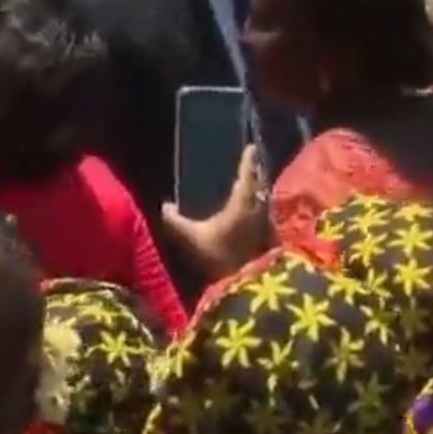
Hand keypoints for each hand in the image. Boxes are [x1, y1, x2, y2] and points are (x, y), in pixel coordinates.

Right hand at [160, 145, 269, 280]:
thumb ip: (176, 223)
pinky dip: (261, 208)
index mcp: (240, 205)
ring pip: (263, 202)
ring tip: (255, 183)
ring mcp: (265, 226)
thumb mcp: (191, 239)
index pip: (246, 178)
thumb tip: (164, 206)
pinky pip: (265, 216)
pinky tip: (256, 212)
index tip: (251, 148)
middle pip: (259, 187)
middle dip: (256, 174)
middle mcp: (257, 212)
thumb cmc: (218, 259)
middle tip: (254, 163)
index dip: (248, 163)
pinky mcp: (268, 240)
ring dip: (260, 191)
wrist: (244, 285)